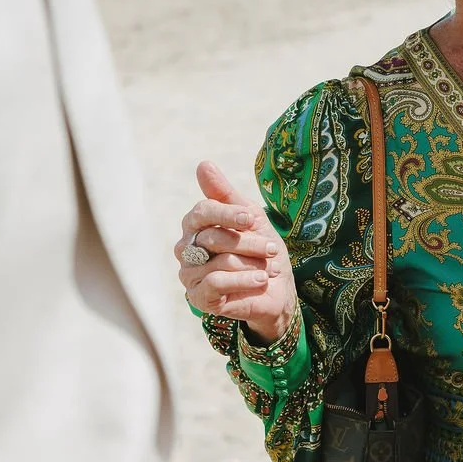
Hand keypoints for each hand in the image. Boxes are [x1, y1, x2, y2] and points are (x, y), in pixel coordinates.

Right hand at [175, 162, 296, 345]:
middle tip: (272, 249)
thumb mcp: (250, 218)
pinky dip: (244, 280)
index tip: (251, 219)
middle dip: (249, 243)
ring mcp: (189, 274)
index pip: (202, 212)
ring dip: (252, 263)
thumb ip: (225, 194)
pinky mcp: (198, 297)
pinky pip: (217, 283)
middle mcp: (186, 248)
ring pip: (219, 261)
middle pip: (213, 237)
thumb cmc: (260, 251)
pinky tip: (261, 280)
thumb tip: (203, 164)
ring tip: (268, 268)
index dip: (227, 214)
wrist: (276, 290)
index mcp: (196, 226)